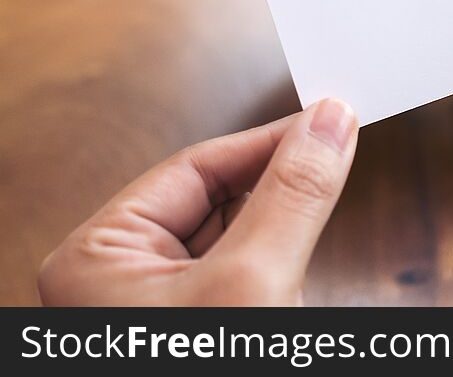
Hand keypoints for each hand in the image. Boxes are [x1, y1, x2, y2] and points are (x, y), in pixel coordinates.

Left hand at [38, 98, 357, 304]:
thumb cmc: (203, 375)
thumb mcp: (252, 281)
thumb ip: (293, 195)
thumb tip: (332, 121)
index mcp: (98, 255)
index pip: (197, 167)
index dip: (269, 142)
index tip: (329, 120)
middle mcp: (120, 277)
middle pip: (219, 201)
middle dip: (277, 193)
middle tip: (335, 159)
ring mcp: (158, 306)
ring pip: (237, 241)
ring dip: (281, 237)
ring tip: (308, 243)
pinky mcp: (197, 323)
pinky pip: (243, 277)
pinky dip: (278, 271)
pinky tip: (292, 287)